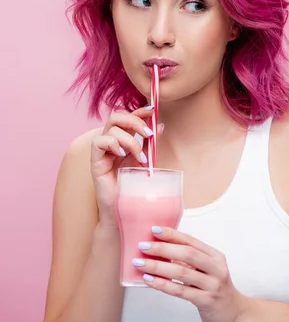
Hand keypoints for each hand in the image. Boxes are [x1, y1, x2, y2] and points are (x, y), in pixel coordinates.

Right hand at [91, 106, 163, 226]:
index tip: (153, 110)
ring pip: (111, 129)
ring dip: (129, 139)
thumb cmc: (134, 187)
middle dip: (134, 121)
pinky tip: (123, 155)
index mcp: (122, 141)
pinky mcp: (95, 162)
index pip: (127, 117)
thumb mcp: (146, 161)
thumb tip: (160, 124)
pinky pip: (99, 142)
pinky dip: (113, 144)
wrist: (125, 211)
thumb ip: (150, 143)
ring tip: (139, 157)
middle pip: (116, 117)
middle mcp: (110, 143)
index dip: (139, 111)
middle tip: (148, 134)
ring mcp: (102, 152)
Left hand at [134, 226, 249, 321]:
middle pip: (187, 253)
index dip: (172, 234)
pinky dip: (163, 284)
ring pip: (182, 272)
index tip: (154, 230)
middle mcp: (216, 268)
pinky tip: (150, 280)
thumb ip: (190, 261)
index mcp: (215, 256)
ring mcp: (212, 285)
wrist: (236, 316)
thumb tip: (162, 251)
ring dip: (158, 266)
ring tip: (140, 263)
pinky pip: (180, 291)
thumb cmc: (216, 290)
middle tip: (143, 246)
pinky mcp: (207, 301)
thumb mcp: (207, 271)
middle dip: (163, 248)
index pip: (191, 241)